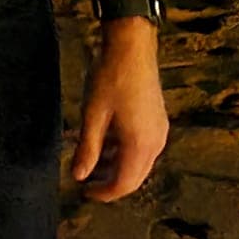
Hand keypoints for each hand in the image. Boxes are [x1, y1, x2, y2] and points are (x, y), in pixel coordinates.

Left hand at [71, 22, 168, 202]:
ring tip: (93, 162)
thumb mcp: (93, 114)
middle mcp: (156, 142)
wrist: (132, 46)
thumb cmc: (110, 78)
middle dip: (111, 183)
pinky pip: (143, 146)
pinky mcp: (158, 119)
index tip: (85, 193)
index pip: (124, 184)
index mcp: (140, 145)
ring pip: (140, 162)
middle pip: (135, 177)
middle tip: (88, 183)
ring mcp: (160, 130)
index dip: (104, 193)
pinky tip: (107, 142)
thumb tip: (78, 176)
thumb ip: (87, 148)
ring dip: (117, 167)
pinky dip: (125, 152)